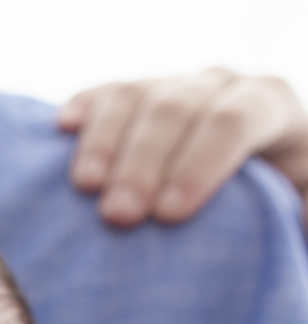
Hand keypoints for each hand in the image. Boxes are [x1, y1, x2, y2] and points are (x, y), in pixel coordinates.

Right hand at [60, 68, 307, 226]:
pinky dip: (82, 108)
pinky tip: (62, 129)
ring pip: (133, 95)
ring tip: (85, 189)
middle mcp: (219, 84)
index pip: (235, 119)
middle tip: (118, 217)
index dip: (202, 163)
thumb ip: (306, 211)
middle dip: (144, 162)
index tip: (169, 217)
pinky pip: (103, 92)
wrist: (244, 186)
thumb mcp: (304, 206)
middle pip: (176, 107)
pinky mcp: (132, 98)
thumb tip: (301, 217)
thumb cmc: (275, 207)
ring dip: (104, 143)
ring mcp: (170, 85)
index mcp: (271, 105)